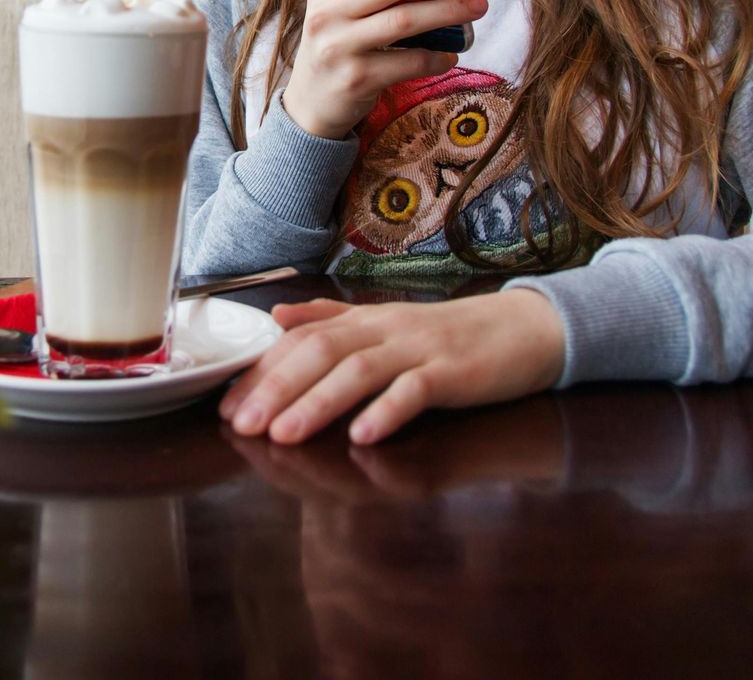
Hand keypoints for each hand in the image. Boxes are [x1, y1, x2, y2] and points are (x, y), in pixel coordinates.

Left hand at [219, 289, 566, 444]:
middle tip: (242, 424)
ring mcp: (421, 350)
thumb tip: (278, 316)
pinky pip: (417, 391)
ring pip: (361, 371)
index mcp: (366, 320)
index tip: (227, 402)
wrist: (525, 328)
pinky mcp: (454, 373)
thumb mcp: (386, 322)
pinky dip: (388, 412)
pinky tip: (363, 436)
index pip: (303, 339)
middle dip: (277, 388)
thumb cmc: (450, 335)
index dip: (263, 369)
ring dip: (319, 403)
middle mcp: (386, 330)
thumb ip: (332, 318)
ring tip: (285, 434)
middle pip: (322, 353)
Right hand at [281, 0, 487, 140]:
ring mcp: (340, 47)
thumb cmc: (338, 41)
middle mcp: (327, 13)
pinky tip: (452, 53)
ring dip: (448, 12)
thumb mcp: (338, 5)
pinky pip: (408, 63)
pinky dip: (437, 58)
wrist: (312, 104)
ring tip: (479, 5)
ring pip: (404, 22)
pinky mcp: (358, 79)